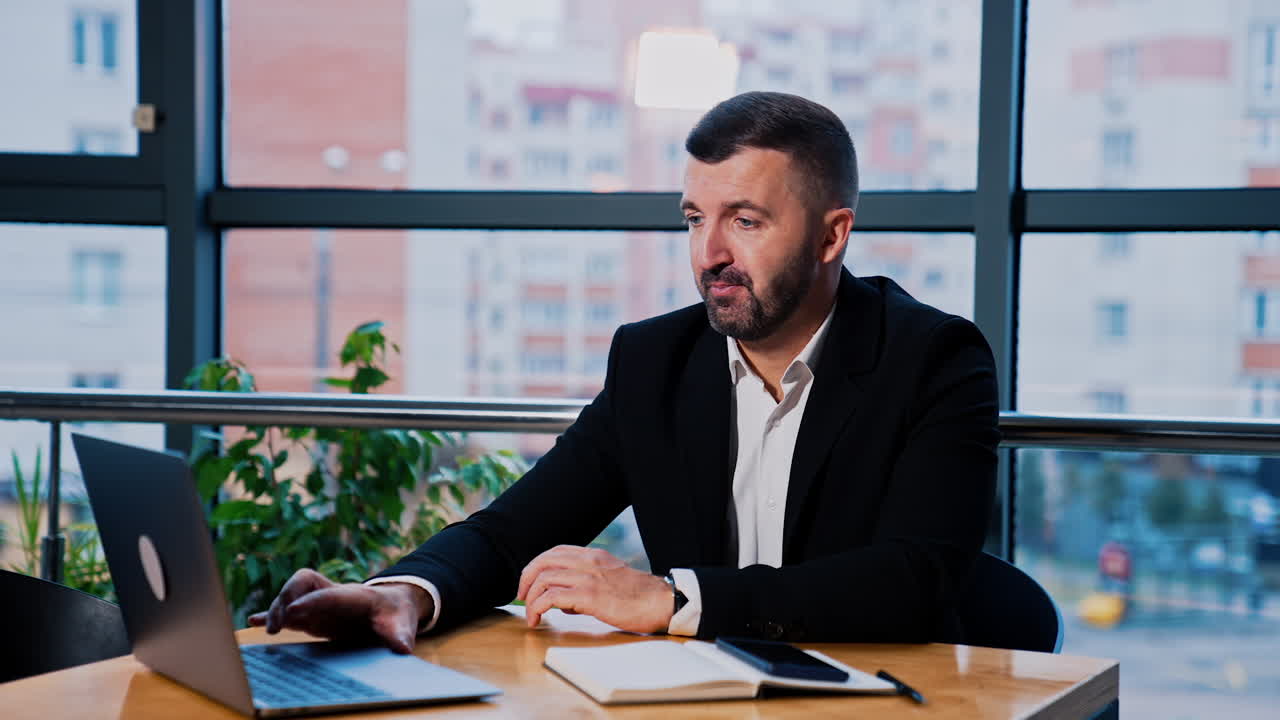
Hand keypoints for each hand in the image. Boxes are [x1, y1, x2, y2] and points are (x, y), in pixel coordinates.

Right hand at [246, 568, 431, 653]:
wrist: (392, 606)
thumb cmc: (396, 613)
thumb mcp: (402, 624)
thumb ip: (401, 635)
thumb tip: (403, 647)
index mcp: (354, 595)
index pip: (328, 594)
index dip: (310, 602)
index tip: (293, 613)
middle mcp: (332, 594)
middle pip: (302, 583)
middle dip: (287, 598)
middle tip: (280, 625)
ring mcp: (320, 603)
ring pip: (292, 595)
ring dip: (278, 608)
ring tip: (271, 630)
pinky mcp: (313, 615)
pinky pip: (288, 611)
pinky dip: (270, 614)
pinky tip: (253, 621)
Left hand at [516, 546, 672, 632]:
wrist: (660, 601)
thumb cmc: (638, 596)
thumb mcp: (610, 579)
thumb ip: (586, 584)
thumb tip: (563, 602)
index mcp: (594, 555)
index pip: (555, 552)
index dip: (536, 566)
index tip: (530, 584)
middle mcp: (588, 562)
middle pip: (543, 561)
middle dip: (526, 579)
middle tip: (522, 598)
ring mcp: (588, 577)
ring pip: (544, 578)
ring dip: (530, 598)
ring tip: (531, 616)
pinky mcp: (590, 596)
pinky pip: (552, 597)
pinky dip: (538, 607)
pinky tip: (538, 619)